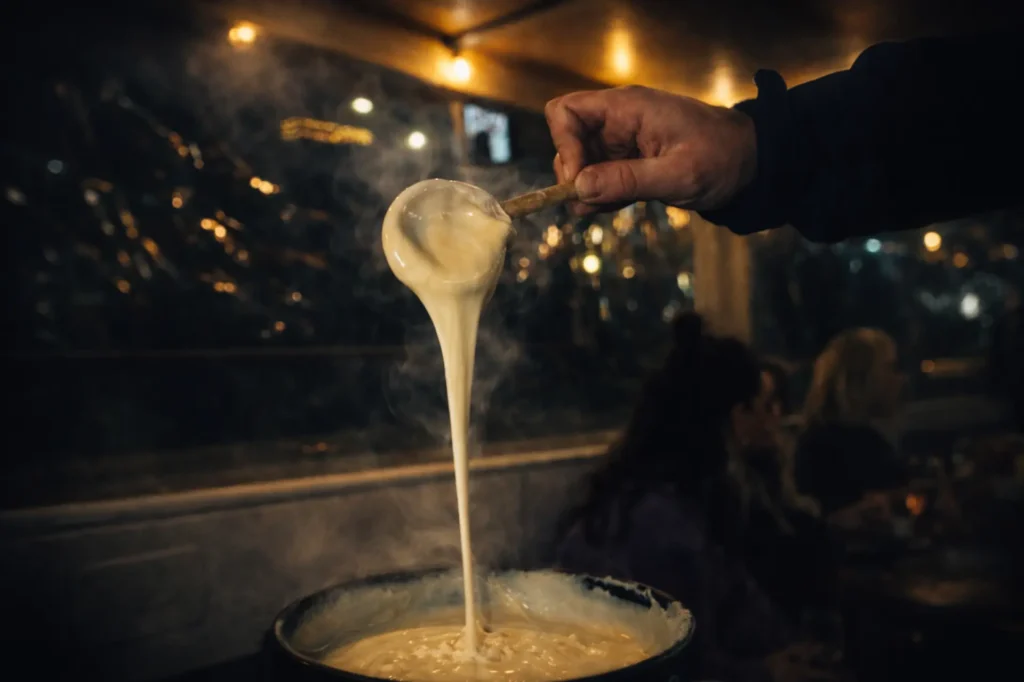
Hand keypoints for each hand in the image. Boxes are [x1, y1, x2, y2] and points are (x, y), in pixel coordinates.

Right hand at [545, 85, 756, 214]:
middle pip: (567, 138)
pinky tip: (616, 205)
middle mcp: (619, 118)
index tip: (580, 181)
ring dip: (585, 188)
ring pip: (579, 160)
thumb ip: (627, 180)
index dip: (564, 146)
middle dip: (573, 173)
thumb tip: (578, 187)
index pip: (566, 112)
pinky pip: (597, 174)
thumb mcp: (678, 176)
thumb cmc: (722, 160)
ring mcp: (621, 139)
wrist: (751, 162)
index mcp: (629, 107)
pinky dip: (599, 193)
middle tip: (594, 202)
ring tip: (609, 207)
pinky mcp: (627, 159)